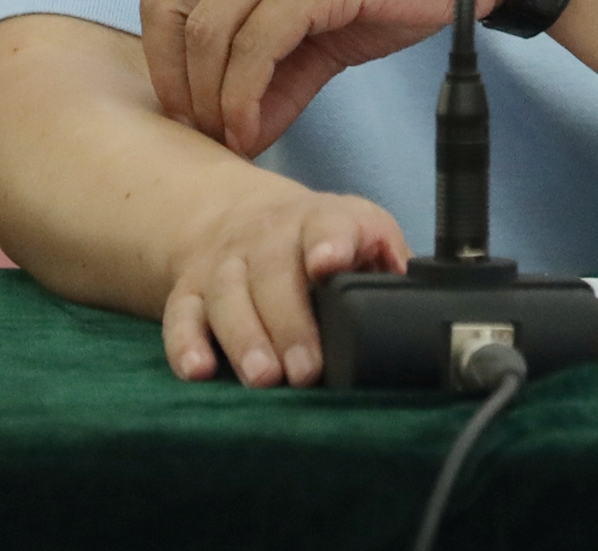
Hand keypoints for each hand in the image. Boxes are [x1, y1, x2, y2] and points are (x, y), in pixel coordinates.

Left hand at [142, 0, 534, 157]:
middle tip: (200, 130)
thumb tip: (242, 134)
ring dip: (210, 100)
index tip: (184, 108)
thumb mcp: (325, 17)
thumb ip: (278, 70)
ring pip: (208, 32)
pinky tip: (254, 128)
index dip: (161, 56)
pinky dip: (243, 97)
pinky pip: (255, 46)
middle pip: (168, 6)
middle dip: (175, 80)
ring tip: (231, 138)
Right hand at [161, 177, 410, 385]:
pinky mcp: (189, 292)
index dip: (331, 241)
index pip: (328, 223)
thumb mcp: (361, 233)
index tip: (330, 262)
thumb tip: (417, 293)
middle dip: (289, 322)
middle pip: (272, 271)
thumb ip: (387, 259)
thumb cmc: (319, 240)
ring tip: (263, 377)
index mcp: (319, 221)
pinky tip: (198, 370)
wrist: (244, 218)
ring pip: (228, 296)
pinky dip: (185, 345)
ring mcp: (224, 265)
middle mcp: (266, 238)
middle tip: (306, 370)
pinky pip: (180, 316)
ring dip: (244, 338)